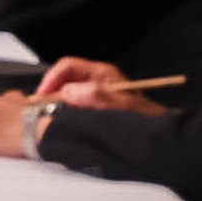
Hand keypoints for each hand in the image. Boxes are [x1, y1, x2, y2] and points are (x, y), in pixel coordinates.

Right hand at [35, 56, 165, 114]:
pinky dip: (65, 110)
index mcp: (102, 73)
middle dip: (52, 89)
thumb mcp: (118, 105)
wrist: (158, 134)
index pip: (68, 66)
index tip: (44, 93)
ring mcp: (96, 93)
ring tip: (53, 112)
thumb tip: (67, 91)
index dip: (53, 78)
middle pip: (65, 77)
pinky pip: (73, 103)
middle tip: (43, 103)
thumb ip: (93, 95)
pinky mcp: (95, 106)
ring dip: (58, 101)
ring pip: (68, 91)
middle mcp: (97, 80)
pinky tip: (65, 118)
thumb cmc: (144, 118)